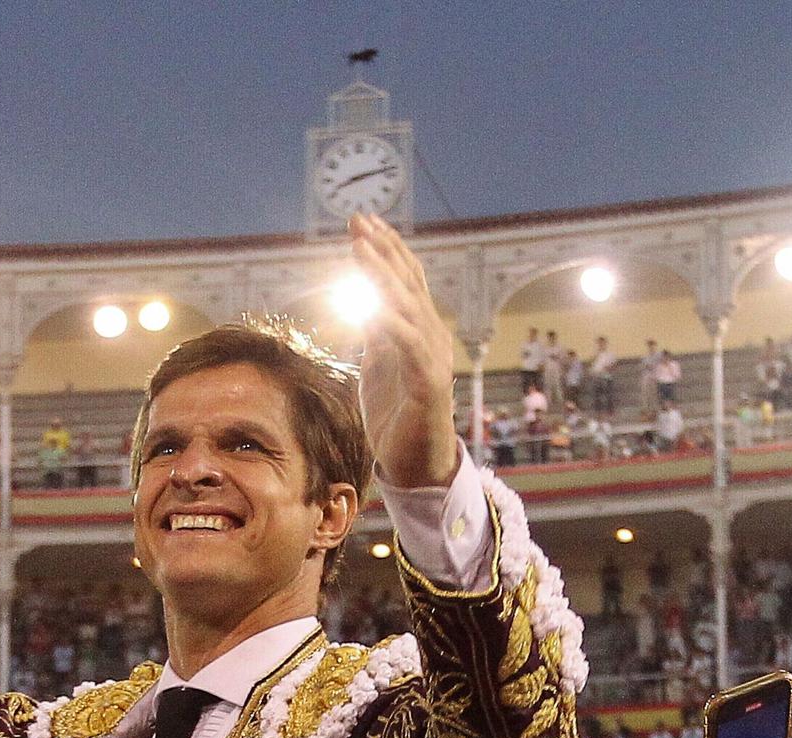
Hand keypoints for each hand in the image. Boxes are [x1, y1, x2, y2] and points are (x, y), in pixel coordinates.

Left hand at [350, 214, 457, 488]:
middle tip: (358, 220)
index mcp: (418, 330)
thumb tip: (362, 305)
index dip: (384, 249)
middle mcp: (431, 336)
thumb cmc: (396, 417)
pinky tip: (374, 304)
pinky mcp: (429, 383)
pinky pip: (410, 346)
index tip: (361, 223)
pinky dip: (392, 323)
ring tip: (362, 249)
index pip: (403, 279)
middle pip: (408, 282)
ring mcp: (433, 357)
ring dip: (383, 276)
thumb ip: (375, 334)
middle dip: (382, 249)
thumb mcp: (378, 366)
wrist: (417, 463)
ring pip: (409, 306)